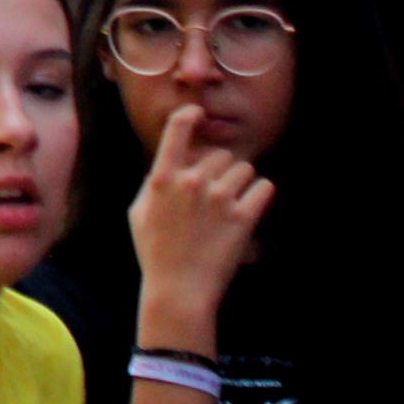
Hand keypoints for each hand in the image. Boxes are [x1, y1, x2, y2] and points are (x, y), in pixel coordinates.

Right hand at [129, 105, 270, 316]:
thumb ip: (154, 183)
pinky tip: (251, 206)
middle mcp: (192, 182)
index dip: (189, 115)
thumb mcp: (138, 212)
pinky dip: (261, 194)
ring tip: (233, 202)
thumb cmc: (154, 252)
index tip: (197, 113)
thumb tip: (169, 165)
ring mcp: (220, 199)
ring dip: (242, 181)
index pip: (177, 130)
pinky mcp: (244, 218)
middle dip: (220, 168)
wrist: (178, 290)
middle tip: (215, 190)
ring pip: (245, 169)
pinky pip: (265, 187)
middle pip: (220, 154)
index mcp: (163, 178)